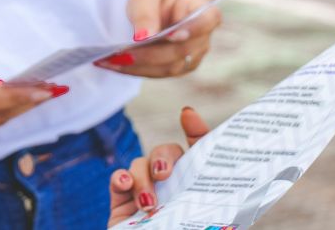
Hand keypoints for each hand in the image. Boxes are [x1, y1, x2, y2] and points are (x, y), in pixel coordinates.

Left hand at [96, 0, 220, 77]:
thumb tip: (143, 38)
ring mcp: (192, 57)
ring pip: (168, 67)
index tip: (171, 35)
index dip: (192, 30)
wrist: (164, 4)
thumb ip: (146, 12)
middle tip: (119, 54)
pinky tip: (114, 64)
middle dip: (149, 55)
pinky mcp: (177, 68)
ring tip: (110, 61)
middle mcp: (203, 39)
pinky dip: (135, 70)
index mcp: (206, 13)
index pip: (207, 22)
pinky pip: (157, 72)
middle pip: (180, 51)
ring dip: (138, 66)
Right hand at [108, 107, 209, 226]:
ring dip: (142, 179)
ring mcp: (144, 193)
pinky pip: (117, 180)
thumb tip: (212, 167)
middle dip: (162, 156)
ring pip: (140, 164)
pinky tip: (126, 187)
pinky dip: (120, 178)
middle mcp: (172, 187)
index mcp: (198, 188)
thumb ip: (217, 209)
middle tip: (163, 175)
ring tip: (148, 205)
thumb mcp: (212, 223)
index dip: (195, 130)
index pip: (200, 153)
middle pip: (165, 152)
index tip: (186, 115)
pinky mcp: (122, 204)